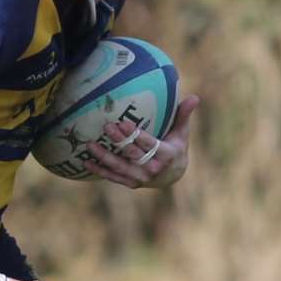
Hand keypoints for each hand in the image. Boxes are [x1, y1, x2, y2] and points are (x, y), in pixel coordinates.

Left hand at [84, 94, 198, 189]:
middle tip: (106, 126)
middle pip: (132, 154)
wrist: (172, 175)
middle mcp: (153, 168)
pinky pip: (113, 176)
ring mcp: (141, 178)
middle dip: (119, 140)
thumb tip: (194, 97)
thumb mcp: (182, 132)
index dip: (135, 135)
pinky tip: (86, 162)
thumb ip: (183, 115)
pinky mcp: (131, 183)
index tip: (123, 123)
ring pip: (119, 166)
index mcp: (166, 154)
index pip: (148, 144)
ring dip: (104, 156)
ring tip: (90, 144)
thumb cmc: (175, 147)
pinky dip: (100, 170)